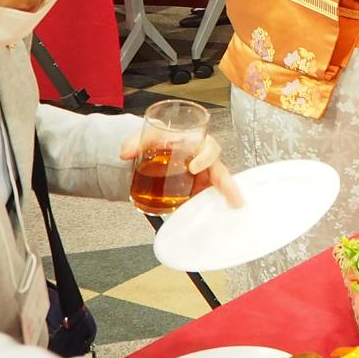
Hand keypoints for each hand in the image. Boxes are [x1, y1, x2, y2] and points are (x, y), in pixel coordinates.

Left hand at [119, 132, 241, 206]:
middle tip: (233, 198)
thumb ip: (136, 142)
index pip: (210, 149)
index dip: (205, 158)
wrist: (152, 154)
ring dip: (225, 199)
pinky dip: (210, 210)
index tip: (193, 168)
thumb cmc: (158, 141)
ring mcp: (200, 179)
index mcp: (197, 145)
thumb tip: (125, 153)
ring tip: (233, 209)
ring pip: (217, 188)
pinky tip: (214, 220)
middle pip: (220, 172)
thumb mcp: (149, 137)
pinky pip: (205, 201)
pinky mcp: (194, 193)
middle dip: (228, 185)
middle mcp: (203, 162)